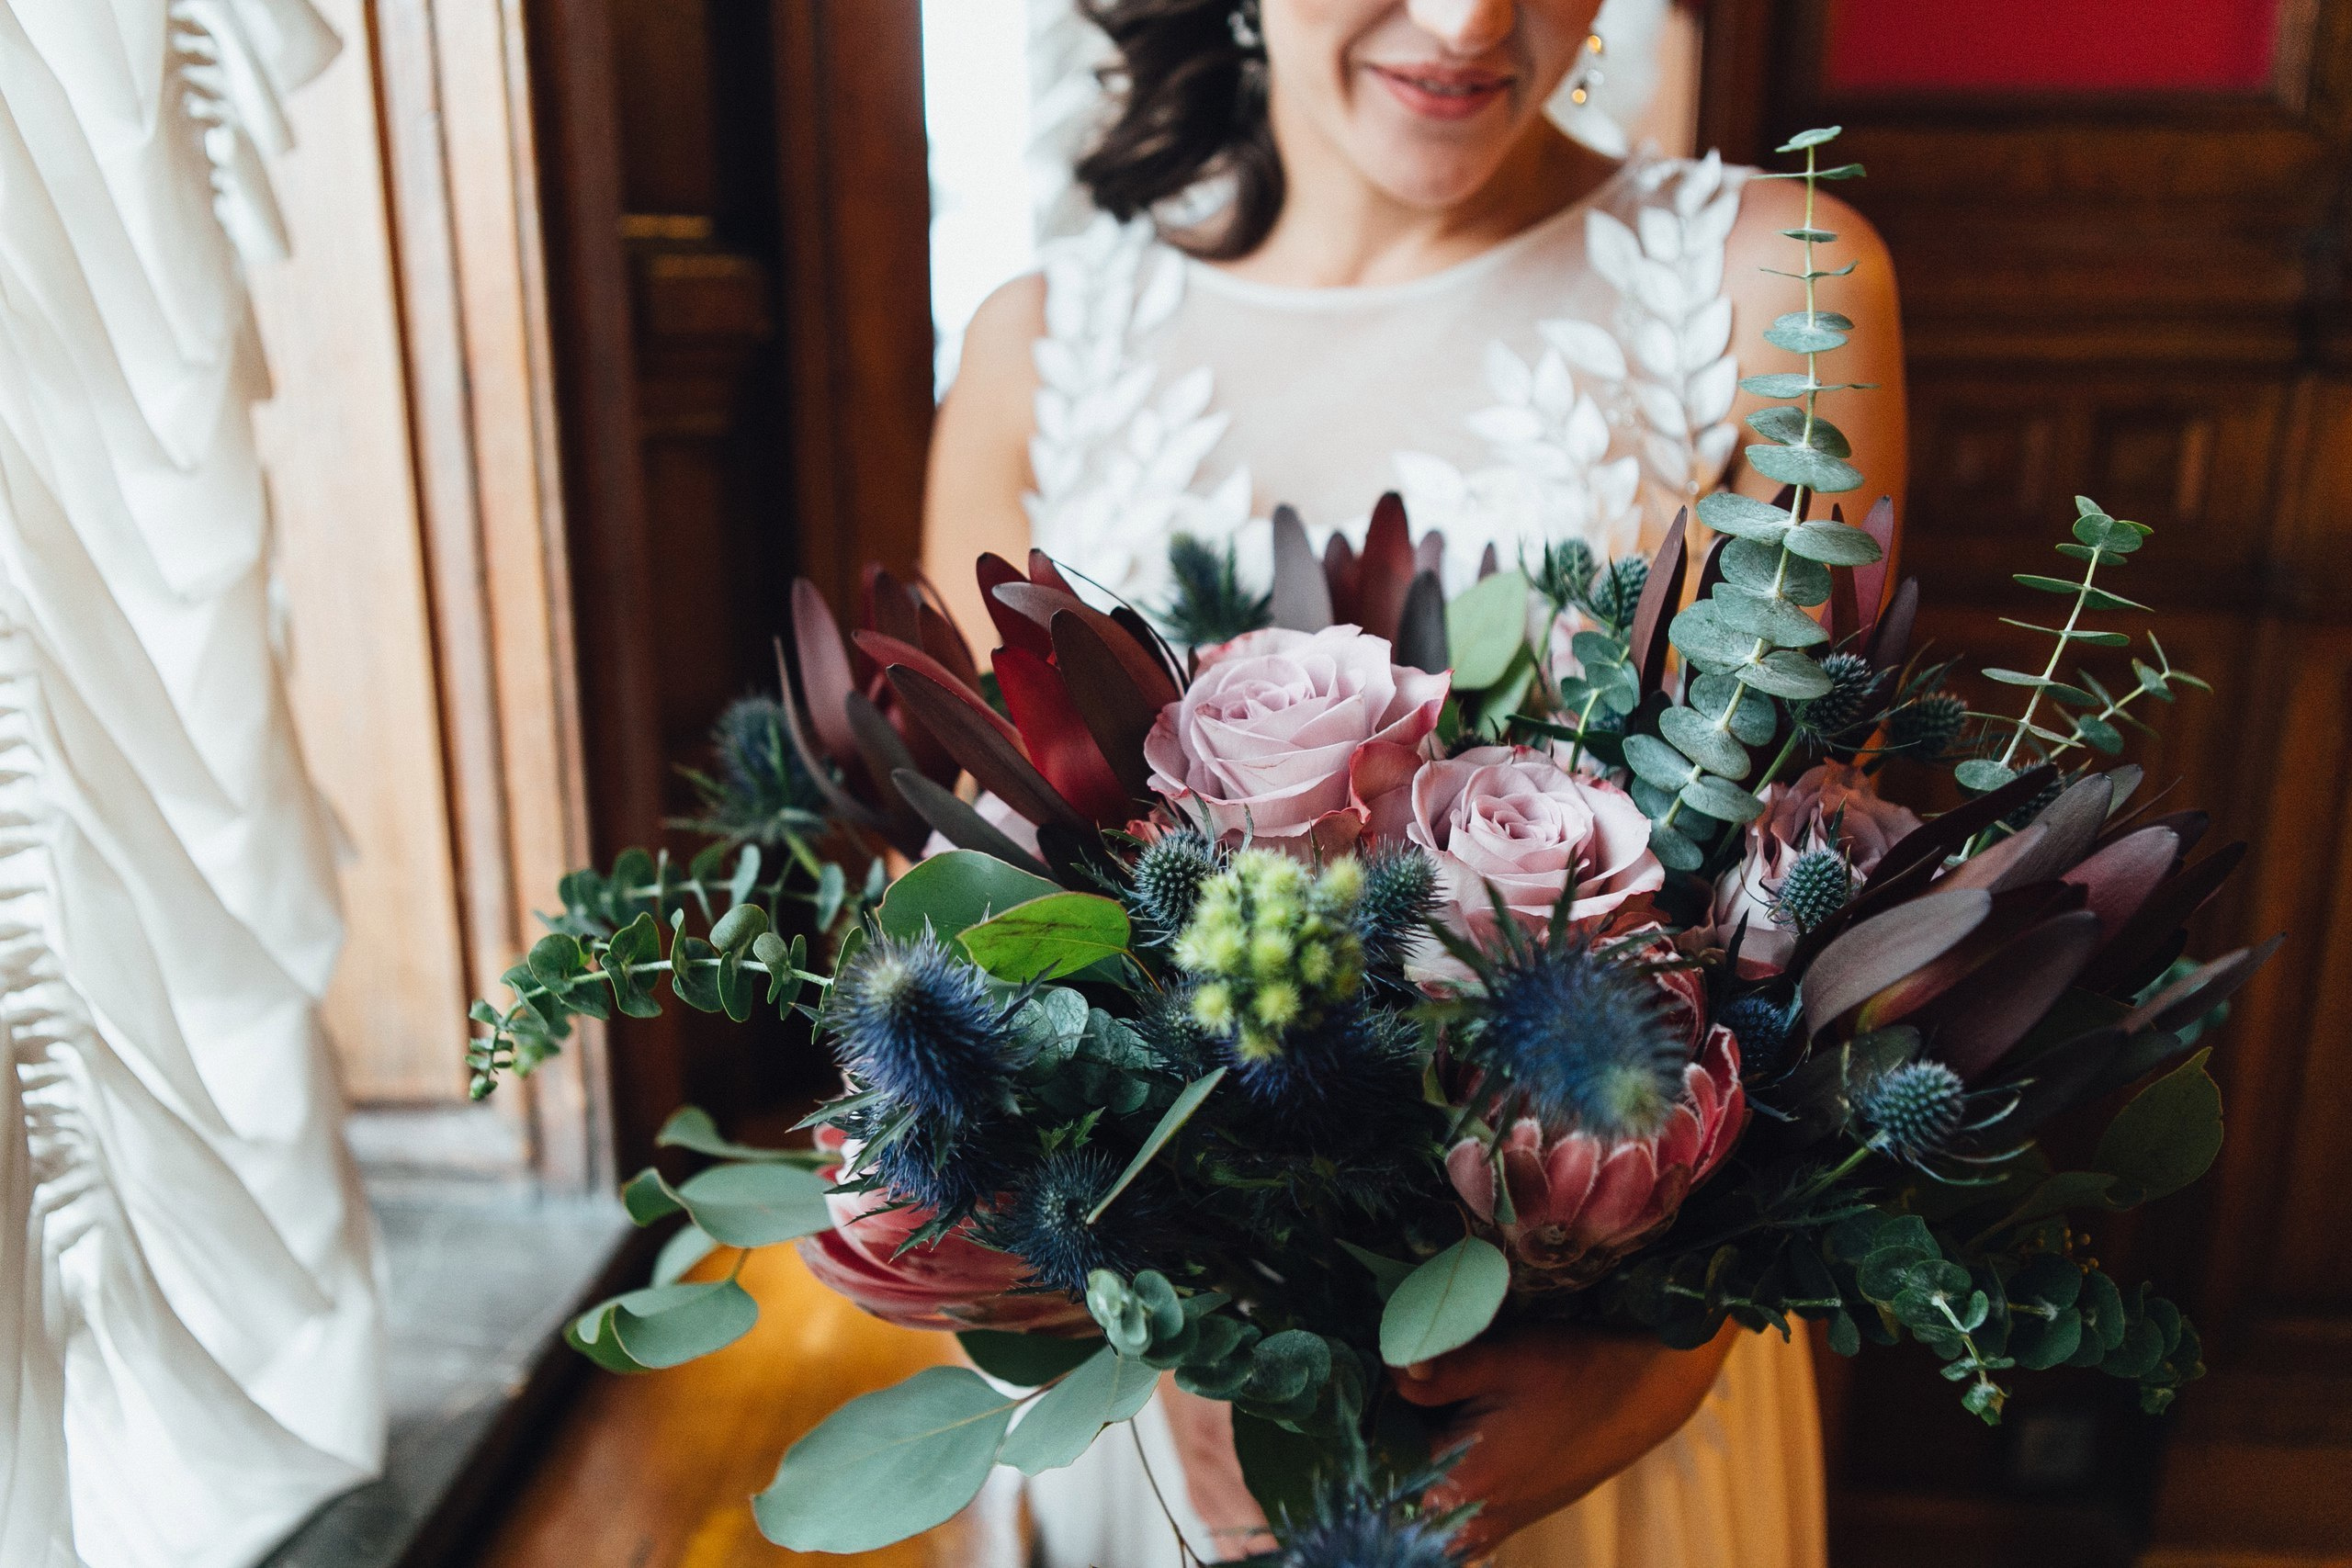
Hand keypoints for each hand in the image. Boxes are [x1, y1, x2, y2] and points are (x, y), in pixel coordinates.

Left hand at [1391, 1321, 1736, 1558]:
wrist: (1647, 1393)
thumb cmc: (1579, 1372)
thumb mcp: (1507, 1357)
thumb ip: (1439, 1371)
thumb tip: (1387, 1371)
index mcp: (1464, 1486)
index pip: (1374, 1471)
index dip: (1357, 1427)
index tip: (1349, 1384)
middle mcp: (1472, 1519)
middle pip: (1391, 1488)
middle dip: (1379, 1438)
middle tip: (1377, 1381)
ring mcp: (1490, 1524)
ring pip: (1416, 1497)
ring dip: (1406, 1452)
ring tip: (1411, 1398)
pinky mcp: (1505, 1515)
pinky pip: (1444, 1503)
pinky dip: (1431, 1466)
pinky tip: (1437, 1419)